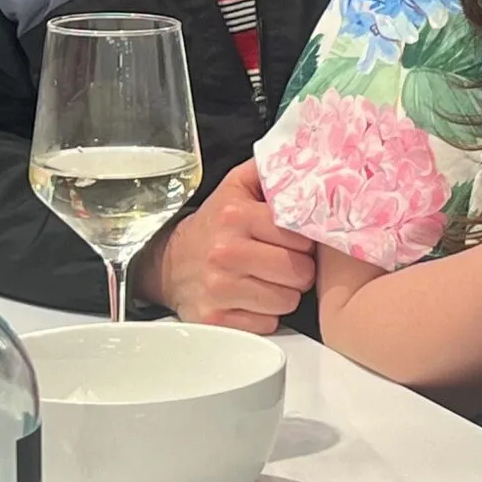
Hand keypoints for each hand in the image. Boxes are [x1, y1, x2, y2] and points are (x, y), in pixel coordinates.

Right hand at [135, 158, 315, 334]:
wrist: (171, 263)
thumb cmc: (215, 226)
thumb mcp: (237, 187)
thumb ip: (271, 170)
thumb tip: (310, 158)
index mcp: (235, 215)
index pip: (300, 234)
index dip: (304, 240)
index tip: (293, 240)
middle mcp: (226, 252)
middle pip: (300, 272)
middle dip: (298, 269)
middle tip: (282, 262)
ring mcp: (220, 288)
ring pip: (288, 301)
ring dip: (284, 293)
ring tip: (267, 279)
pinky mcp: (216, 319)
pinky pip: (268, 323)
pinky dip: (265, 315)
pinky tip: (251, 298)